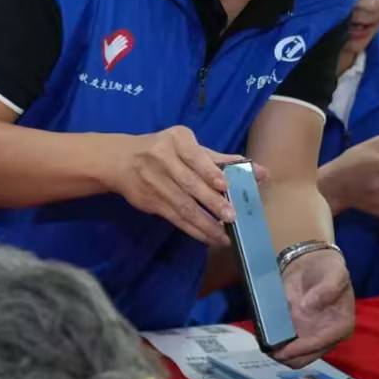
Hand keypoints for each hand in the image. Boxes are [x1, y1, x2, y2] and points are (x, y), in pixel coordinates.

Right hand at [110, 126, 265, 245]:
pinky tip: (208, 238)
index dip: (209, 172)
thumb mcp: (187, 147)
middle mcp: (162, 158)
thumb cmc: (163, 150)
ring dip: (204, 223)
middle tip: (231, 217)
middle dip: (211, 202)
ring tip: (224, 235)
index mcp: (176, 140)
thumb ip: (220, 160)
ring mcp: (154, 181)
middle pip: (190, 183)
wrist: (120, 160)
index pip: (195, 157)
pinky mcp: (150, 201)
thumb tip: (258, 171)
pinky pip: (174, 218)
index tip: (225, 186)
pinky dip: (193, 229)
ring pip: (182, 205)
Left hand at [272, 248, 354, 367]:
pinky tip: (264, 338)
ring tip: (264, 344)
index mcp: (341, 326)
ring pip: (294, 357)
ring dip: (279, 353)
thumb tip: (308, 306)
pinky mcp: (299, 334)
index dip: (300, 349)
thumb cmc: (327, 268)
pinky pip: (286, 347)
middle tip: (268, 348)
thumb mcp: (335, 272)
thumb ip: (327, 289)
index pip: (319, 344)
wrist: (312, 263)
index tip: (281, 350)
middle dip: (286, 356)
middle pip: (305, 358)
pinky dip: (276, 345)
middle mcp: (327, 337)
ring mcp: (312, 337)